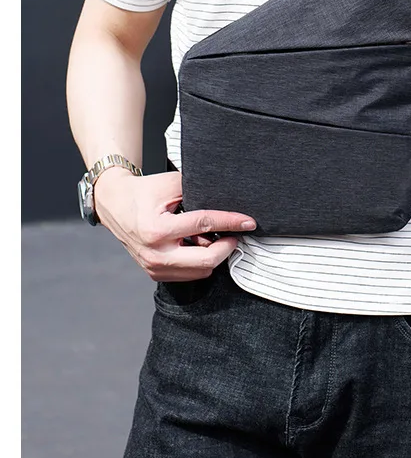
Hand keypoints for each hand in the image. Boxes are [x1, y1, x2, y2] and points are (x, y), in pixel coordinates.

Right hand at [93, 168, 256, 281]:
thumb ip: (198, 189)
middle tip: (236, 234)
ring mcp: (154, 267)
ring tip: (215, 236)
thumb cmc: (144, 192)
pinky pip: (188, 274)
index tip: (249, 222)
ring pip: (200, 271)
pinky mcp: (154, 273)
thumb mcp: (170, 183)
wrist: (115, 204)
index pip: (204, 225)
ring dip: (214, 255)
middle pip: (206, 261)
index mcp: (158, 230)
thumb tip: (228, 196)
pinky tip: (200, 244)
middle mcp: (155, 254)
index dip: (230, 222)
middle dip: (227, 247)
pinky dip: (200, 262)